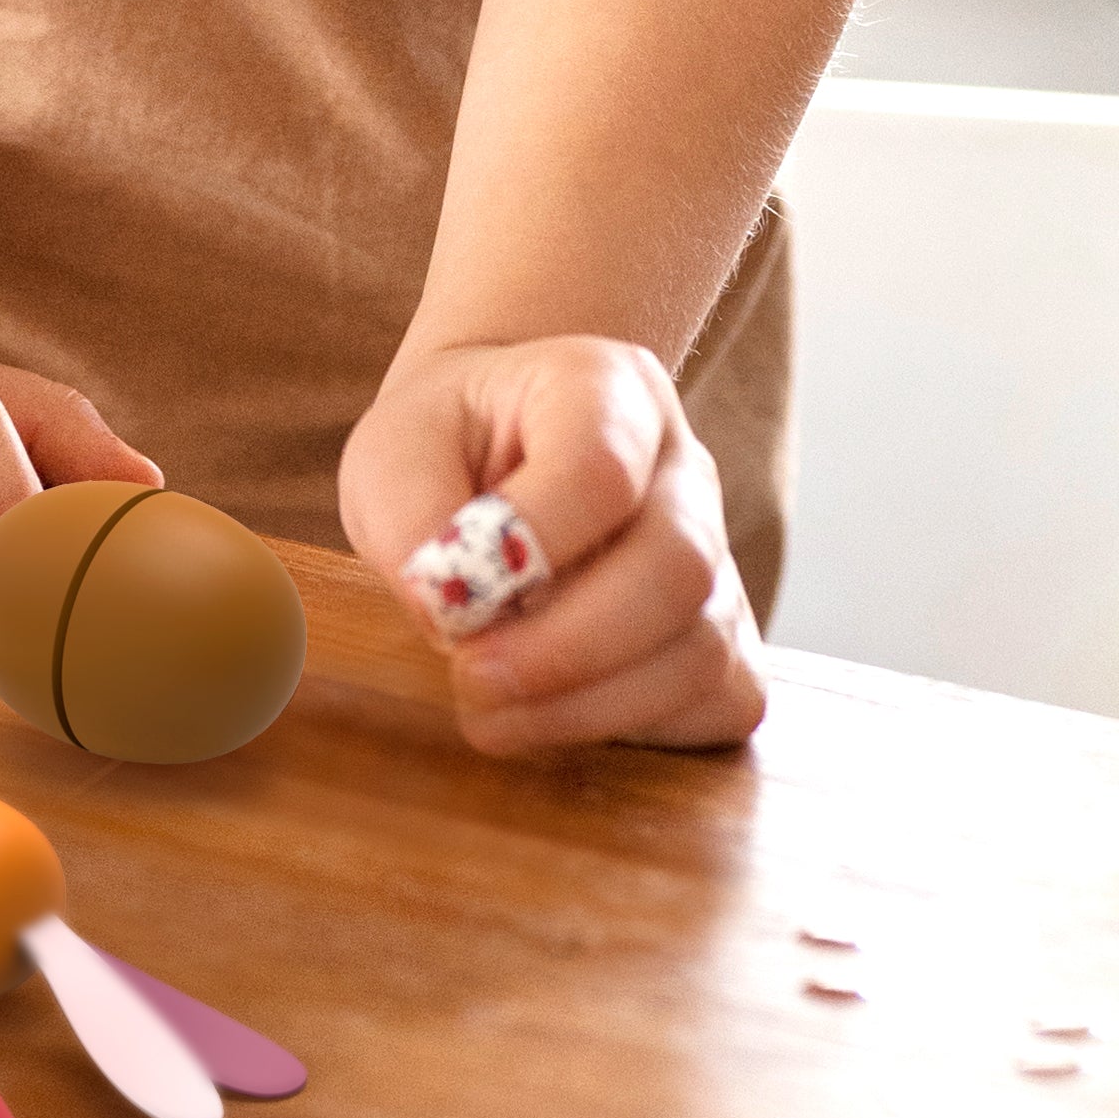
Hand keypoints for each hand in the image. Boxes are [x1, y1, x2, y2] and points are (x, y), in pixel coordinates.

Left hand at [342, 331, 763, 755]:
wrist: (492, 458)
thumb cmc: (445, 451)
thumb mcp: (391, 454)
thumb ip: (410, 517)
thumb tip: (451, 612)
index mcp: (606, 388)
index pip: (601, 467)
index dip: (534, 543)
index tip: (449, 599)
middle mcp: (684, 466)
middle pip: (678, 565)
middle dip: (567, 648)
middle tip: (471, 681)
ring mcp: (719, 552)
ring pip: (702, 647)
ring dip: (588, 705)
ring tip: (491, 713)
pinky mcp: (727, 636)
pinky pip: (720, 700)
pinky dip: (641, 729)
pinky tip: (558, 717)